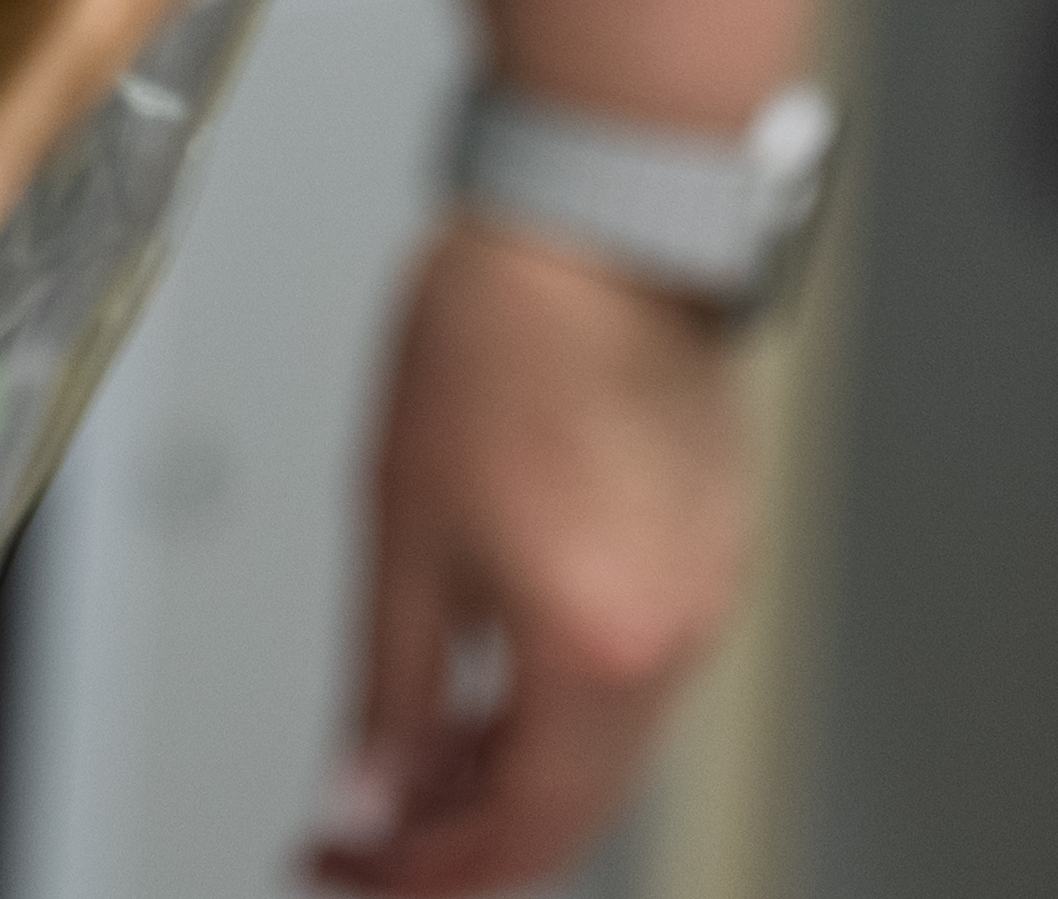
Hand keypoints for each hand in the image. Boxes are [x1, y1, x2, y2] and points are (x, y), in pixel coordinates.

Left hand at [309, 216, 762, 891]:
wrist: (601, 224)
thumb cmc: (502, 339)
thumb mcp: (404, 531)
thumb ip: (388, 688)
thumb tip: (364, 798)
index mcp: (598, 650)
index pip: (519, 834)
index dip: (422, 875)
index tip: (346, 871)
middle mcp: (674, 641)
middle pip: (571, 809)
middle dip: (459, 839)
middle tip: (362, 834)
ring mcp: (706, 598)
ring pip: (604, 749)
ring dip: (507, 774)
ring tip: (406, 757)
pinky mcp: (711, 556)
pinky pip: (632, 677)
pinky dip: (556, 706)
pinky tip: (485, 684)